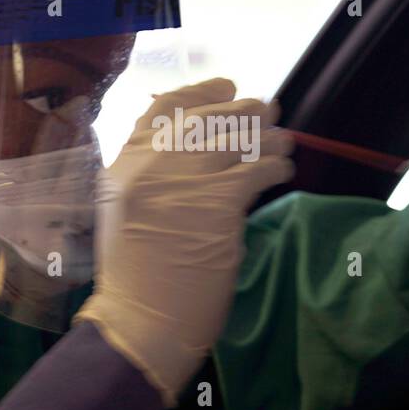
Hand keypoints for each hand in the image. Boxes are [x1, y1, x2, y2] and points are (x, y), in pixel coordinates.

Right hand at [73, 78, 293, 404]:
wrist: (139, 324)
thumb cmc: (137, 281)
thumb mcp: (128, 215)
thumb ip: (155, 180)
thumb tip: (205, 152)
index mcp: (124, 166)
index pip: (164, 109)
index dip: (200, 92)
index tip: (227, 86)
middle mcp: (149, 165)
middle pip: (207, 118)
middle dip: (245, 111)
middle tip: (270, 111)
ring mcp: (182, 180)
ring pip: (236, 139)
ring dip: (267, 137)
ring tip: (284, 142)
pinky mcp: (215, 202)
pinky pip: (256, 170)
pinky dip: (275, 167)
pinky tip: (284, 171)